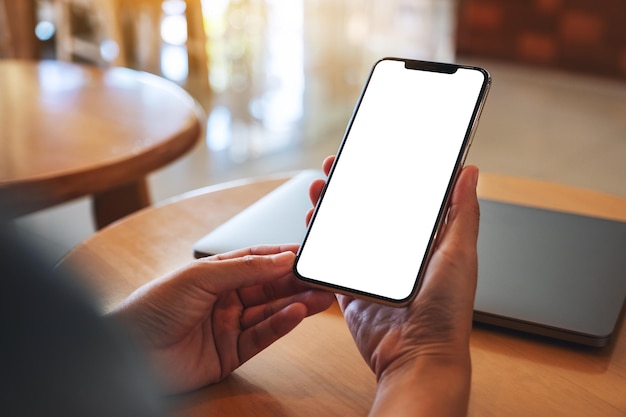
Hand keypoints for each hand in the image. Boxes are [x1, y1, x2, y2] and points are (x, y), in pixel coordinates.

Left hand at [108, 245, 333, 393]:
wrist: (127, 353)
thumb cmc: (152, 306)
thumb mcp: (199, 277)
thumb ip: (243, 268)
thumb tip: (281, 258)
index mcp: (216, 274)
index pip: (258, 261)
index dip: (283, 257)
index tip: (308, 254)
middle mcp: (226, 299)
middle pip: (269, 288)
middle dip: (297, 282)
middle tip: (324, 278)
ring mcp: (229, 326)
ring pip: (271, 312)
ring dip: (296, 303)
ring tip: (322, 296)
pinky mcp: (231, 354)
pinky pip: (262, 336)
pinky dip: (281, 325)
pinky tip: (296, 314)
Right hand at [308, 156, 479, 415]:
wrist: (417, 358)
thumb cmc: (447, 312)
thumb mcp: (460, 253)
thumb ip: (463, 212)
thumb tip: (470, 172)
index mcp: (427, 241)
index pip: (403, 198)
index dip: (387, 174)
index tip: (373, 153)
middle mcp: (399, 254)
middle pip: (370, 210)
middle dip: (352, 185)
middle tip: (336, 165)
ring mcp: (373, 270)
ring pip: (347, 230)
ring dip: (332, 207)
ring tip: (319, 189)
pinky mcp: (352, 288)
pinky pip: (331, 259)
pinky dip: (320, 240)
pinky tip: (313, 223)